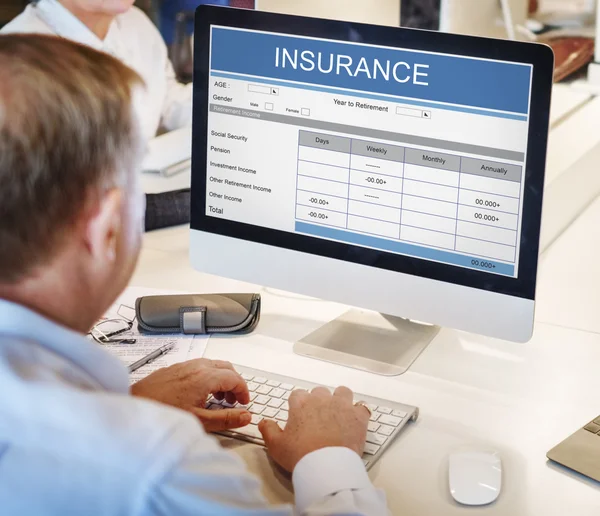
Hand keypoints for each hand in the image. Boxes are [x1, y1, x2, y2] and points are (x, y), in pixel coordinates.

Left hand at [130, 359, 250, 432]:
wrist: (133, 405)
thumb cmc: (163, 413)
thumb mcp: (199, 421)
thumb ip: (226, 419)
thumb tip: (246, 416)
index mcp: (205, 376)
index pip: (235, 378)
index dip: (244, 391)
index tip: (244, 404)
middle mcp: (197, 366)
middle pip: (226, 368)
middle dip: (234, 384)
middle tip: (233, 402)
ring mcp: (184, 365)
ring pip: (213, 366)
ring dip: (221, 380)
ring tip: (217, 401)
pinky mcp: (174, 369)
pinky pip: (199, 367)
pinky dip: (208, 378)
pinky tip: (199, 395)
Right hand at [258, 386, 369, 471]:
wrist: (326, 466)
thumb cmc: (301, 455)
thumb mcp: (276, 446)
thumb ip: (268, 430)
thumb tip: (263, 422)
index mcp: (301, 403)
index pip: (297, 395)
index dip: (298, 405)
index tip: (299, 416)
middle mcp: (321, 399)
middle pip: (319, 392)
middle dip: (318, 402)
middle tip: (317, 419)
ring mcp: (341, 405)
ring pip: (342, 392)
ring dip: (340, 400)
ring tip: (338, 414)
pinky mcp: (358, 416)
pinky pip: (362, 407)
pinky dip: (358, 413)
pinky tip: (355, 421)